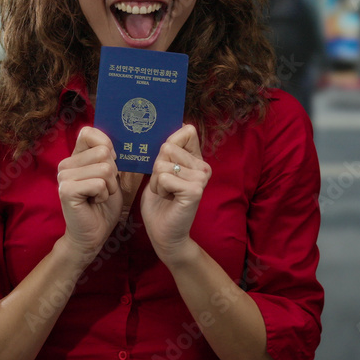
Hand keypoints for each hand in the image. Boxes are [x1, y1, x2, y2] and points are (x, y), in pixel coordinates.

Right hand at [56, 127, 121, 260]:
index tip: (109, 164)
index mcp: (74, 157)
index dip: (106, 145)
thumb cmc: (103, 205)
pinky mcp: (67, 190)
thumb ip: (109, 156)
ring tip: (99, 196)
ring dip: (110, 186)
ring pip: (105, 168)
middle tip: (103, 188)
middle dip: (113, 173)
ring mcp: (64, 177)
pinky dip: (104, 195)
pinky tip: (95, 202)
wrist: (93, 234)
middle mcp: (65, 164)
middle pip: (104, 152)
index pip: (88, 132)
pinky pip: (99, 183)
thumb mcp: (111, 176)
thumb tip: (116, 139)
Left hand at [141, 124, 210, 265]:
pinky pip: (163, 177)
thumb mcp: (161, 170)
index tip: (166, 164)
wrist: (164, 234)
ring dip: (156, 181)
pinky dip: (159, 188)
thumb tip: (183, 126)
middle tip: (165, 185)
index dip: (167, 146)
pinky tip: (169, 199)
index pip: (185, 131)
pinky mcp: (195, 190)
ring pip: (162, 163)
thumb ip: (168, 151)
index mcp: (197, 159)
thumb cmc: (160, 202)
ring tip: (166, 193)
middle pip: (167, 147)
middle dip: (157, 167)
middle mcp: (203, 166)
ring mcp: (201, 178)